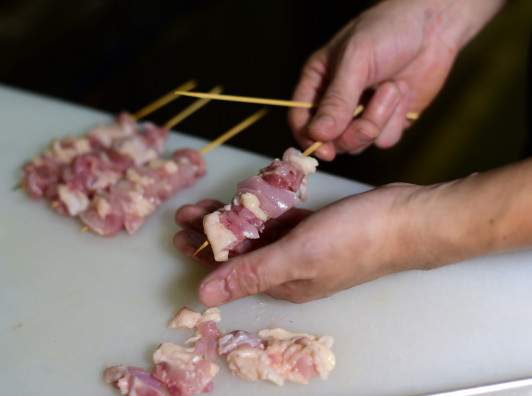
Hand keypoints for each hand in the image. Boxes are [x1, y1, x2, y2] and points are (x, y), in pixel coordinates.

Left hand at [174, 184, 428, 305]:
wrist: (407, 220)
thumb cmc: (355, 241)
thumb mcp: (296, 258)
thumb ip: (250, 273)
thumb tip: (205, 295)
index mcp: (284, 284)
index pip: (232, 271)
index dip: (202, 254)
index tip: (178, 235)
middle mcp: (291, 269)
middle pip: (241, 251)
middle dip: (212, 232)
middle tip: (186, 212)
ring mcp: (306, 247)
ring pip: (260, 233)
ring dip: (234, 218)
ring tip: (208, 203)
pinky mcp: (319, 228)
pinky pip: (282, 219)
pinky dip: (265, 210)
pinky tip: (250, 198)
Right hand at [289, 0, 505, 159]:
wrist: (434, 25)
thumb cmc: (388, 30)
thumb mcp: (356, 60)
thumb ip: (337, 100)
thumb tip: (318, 134)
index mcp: (318, 82)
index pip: (300, 119)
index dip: (308, 137)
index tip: (325, 149)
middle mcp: (337, 102)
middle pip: (330, 140)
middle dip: (352, 134)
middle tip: (369, 123)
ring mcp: (363, 113)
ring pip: (359, 143)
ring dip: (379, 119)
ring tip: (391, 88)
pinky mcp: (389, 120)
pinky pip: (385, 139)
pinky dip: (397, 119)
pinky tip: (403, 91)